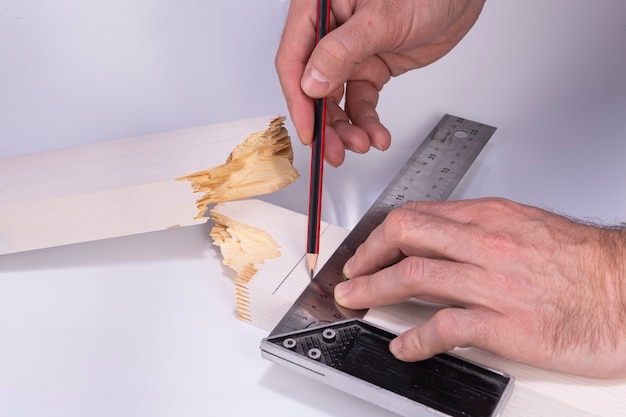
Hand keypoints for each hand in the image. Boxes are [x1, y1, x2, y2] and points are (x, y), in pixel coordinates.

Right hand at [275, 0, 485, 165]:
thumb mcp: (382, 17)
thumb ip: (342, 50)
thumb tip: (312, 82)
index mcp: (318, 8)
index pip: (294, 59)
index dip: (298, 99)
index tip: (309, 131)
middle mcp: (329, 33)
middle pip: (313, 87)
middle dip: (325, 123)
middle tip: (334, 151)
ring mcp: (350, 53)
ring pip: (337, 99)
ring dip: (347, 127)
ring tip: (362, 144)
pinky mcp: (370, 67)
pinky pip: (361, 100)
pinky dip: (368, 121)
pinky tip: (377, 135)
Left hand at [335, 198, 625, 378]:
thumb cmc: (585, 263)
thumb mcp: (527, 228)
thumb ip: (481, 232)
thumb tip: (442, 239)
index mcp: (491, 218)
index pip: (419, 216)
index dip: (382, 234)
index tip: (369, 249)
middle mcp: (486, 244)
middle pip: (406, 236)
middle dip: (368, 254)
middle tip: (352, 273)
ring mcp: (493, 283)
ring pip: (414, 276)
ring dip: (374, 290)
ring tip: (356, 300)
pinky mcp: (506, 324)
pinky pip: (445, 327)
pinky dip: (415, 339)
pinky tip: (403, 346)